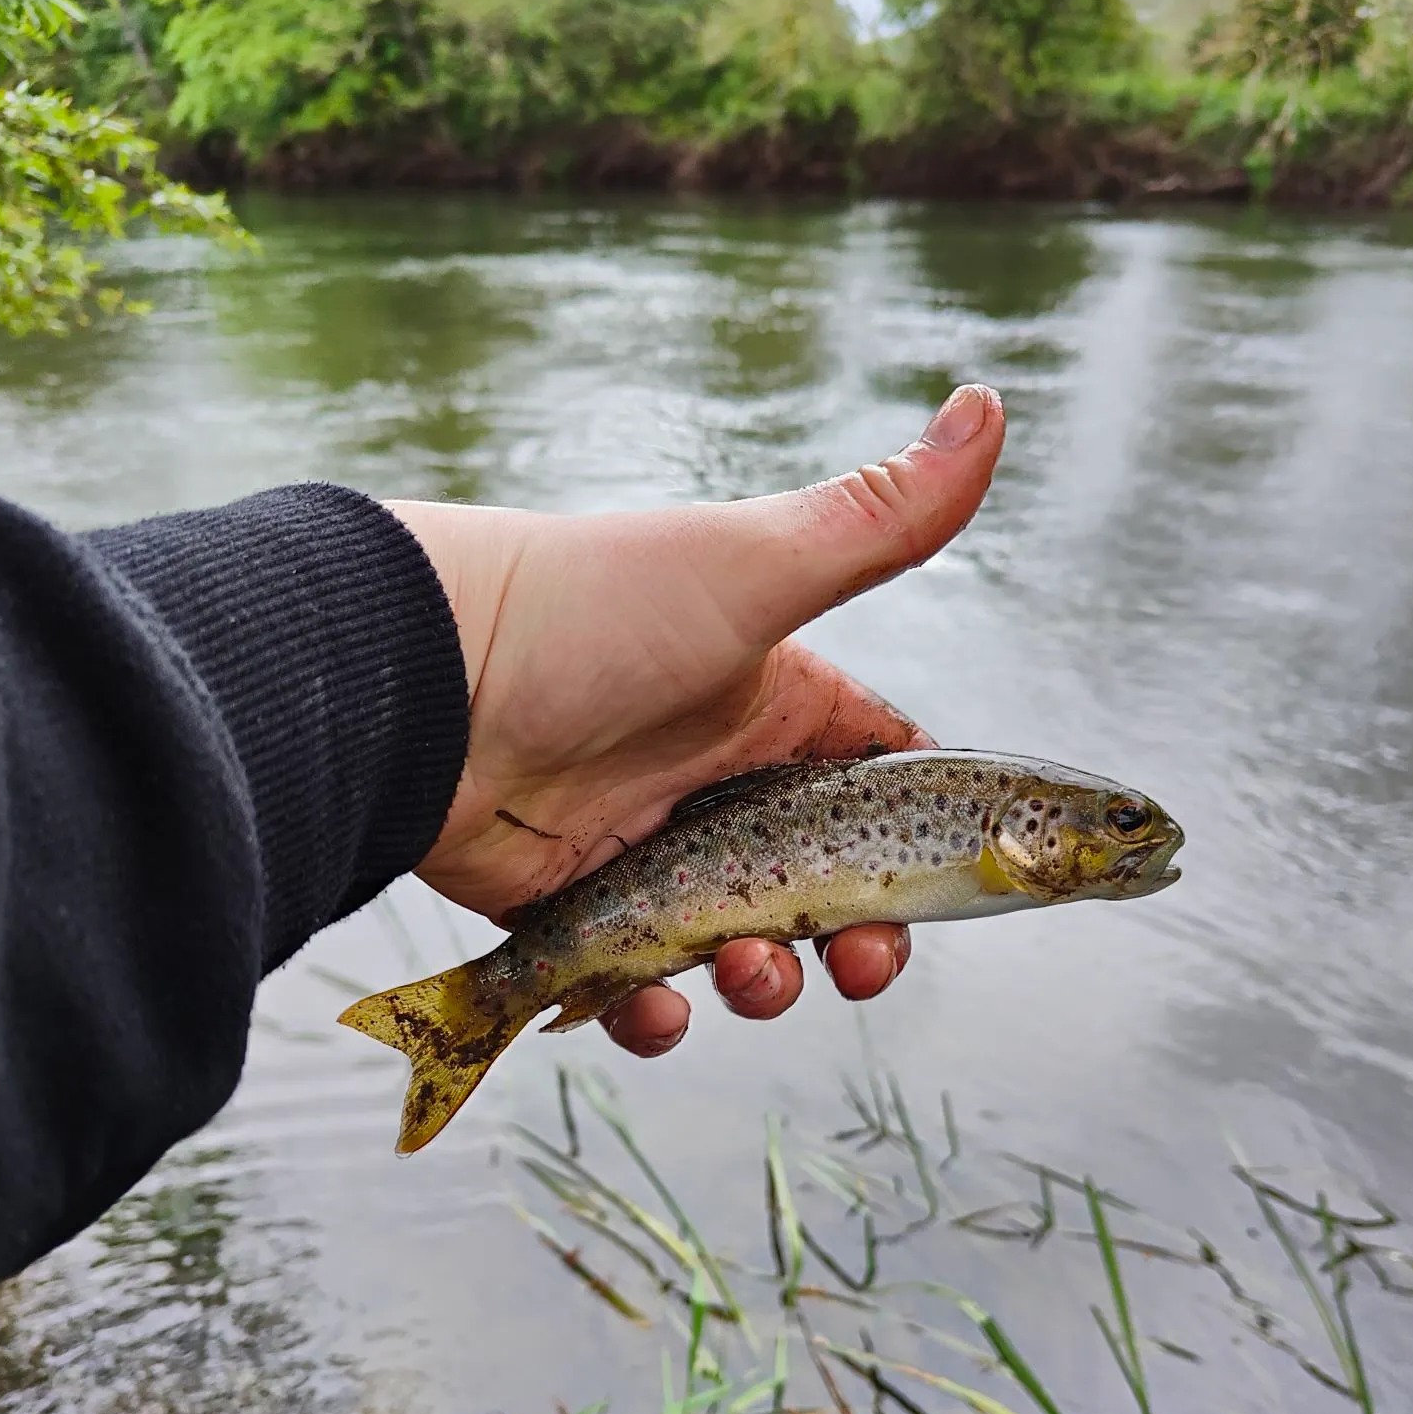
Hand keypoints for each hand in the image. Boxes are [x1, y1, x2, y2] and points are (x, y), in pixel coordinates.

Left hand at [387, 384, 1004, 1055]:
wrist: (421, 683)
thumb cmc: (592, 612)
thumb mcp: (754, 568)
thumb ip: (882, 518)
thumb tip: (991, 403)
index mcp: (775, 702)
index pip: (879, 776)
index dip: (920, 839)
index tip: (945, 888)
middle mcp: (717, 776)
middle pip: (821, 882)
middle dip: (854, 934)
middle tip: (854, 963)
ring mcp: (647, 843)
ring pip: (739, 943)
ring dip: (765, 980)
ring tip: (746, 976)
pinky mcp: (576, 905)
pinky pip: (636, 982)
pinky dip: (655, 1011)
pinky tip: (655, 1008)